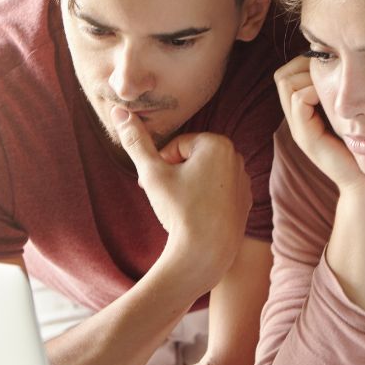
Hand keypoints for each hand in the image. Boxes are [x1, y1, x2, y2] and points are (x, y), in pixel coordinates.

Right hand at [111, 106, 250, 292]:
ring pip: (204, 176)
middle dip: (175, 174)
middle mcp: (237, 158)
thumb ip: (135, 141)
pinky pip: (217, 193)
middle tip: (166, 197)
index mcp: (218, 144)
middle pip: (193, 159)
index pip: (179, 145)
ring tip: (181, 209)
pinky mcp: (245, 201)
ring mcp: (244, 181)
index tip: (158, 184)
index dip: (162, 164)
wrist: (205, 255)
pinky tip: (197, 218)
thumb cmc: (179, 211)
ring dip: (188, 186)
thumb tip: (119, 109)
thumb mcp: (152, 173)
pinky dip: (205, 200)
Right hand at [275, 55, 364, 192]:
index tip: (332, 67)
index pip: (287, 74)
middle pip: (282, 76)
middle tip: (331, 73)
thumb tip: (346, 67)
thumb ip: (342, 95)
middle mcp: (297, 119)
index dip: (305, 63)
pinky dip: (313, 91)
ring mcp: (299, 128)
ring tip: (333, 87)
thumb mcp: (352, 114)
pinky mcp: (306, 137)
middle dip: (304, 65)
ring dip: (309, 76)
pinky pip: (298, 101)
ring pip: (286, 83)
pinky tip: (335, 100)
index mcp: (305, 113)